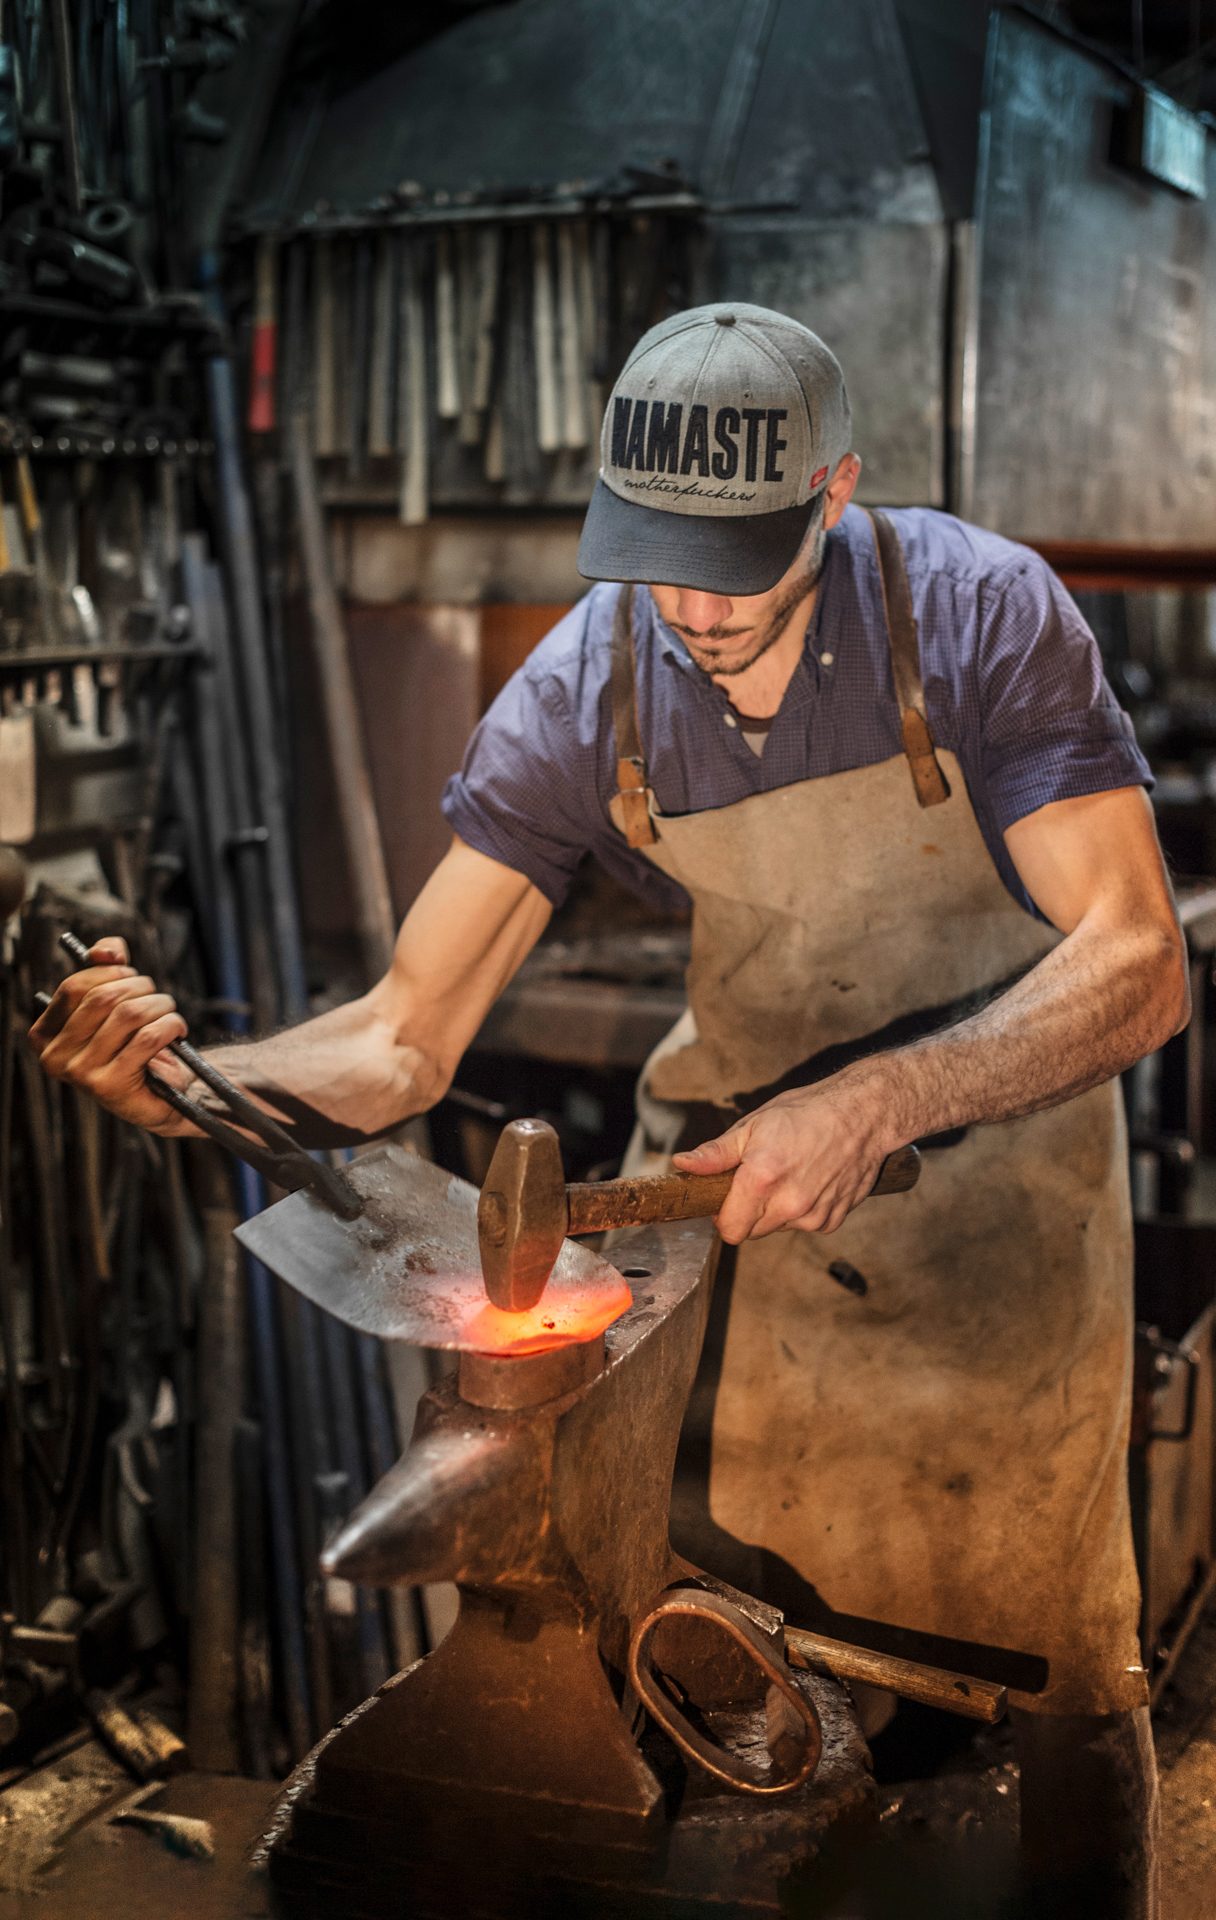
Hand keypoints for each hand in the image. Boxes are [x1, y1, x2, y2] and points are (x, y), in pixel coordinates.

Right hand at [28, 936, 191, 1134]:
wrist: (162, 1093)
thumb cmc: (134, 1042)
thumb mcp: (115, 1002)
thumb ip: (105, 967)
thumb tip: (105, 951)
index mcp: (45, 1036)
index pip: (74, 987)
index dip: (109, 972)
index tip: (130, 976)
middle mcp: (55, 1058)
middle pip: (103, 998)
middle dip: (140, 987)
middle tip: (156, 995)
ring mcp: (80, 1074)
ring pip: (129, 1015)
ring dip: (160, 1004)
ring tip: (169, 1011)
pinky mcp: (111, 1087)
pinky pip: (148, 1038)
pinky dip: (170, 1025)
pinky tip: (176, 1030)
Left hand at [672, 1080, 888, 1242]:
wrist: (863, 1114)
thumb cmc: (807, 1112)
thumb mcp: (754, 1125)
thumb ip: (716, 1153)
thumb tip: (682, 1164)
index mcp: (761, 1179)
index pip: (729, 1229)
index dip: (722, 1214)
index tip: (727, 1197)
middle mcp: (788, 1204)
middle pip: (751, 1231)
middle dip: (747, 1211)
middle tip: (759, 1179)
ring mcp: (813, 1216)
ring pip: (778, 1228)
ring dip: (776, 1210)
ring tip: (790, 1174)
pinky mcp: (832, 1220)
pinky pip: (804, 1225)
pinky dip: (803, 1210)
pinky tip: (812, 1180)